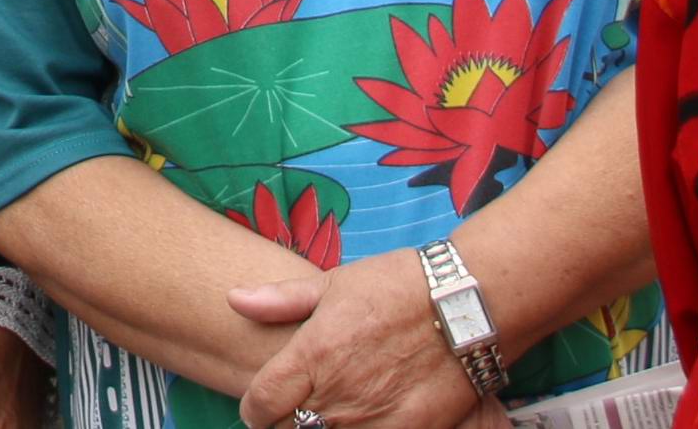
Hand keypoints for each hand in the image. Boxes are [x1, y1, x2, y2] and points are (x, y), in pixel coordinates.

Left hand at [231, 252, 485, 428]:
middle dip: (288, 419)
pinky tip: (366, 415)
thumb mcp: (336, 282)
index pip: (260, 404)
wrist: (464, 305)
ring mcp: (369, 421)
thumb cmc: (396, 286)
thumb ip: (281, 300)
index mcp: (313, 353)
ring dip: (323, 427)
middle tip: (302, 402)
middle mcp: (336, 394)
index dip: (256, 406)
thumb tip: (233, 299)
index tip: (265, 400)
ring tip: (337, 407)